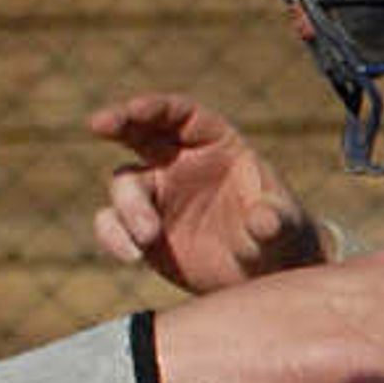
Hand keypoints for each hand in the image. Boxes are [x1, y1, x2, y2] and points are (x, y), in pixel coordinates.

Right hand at [88, 90, 326, 293]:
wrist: (265, 274)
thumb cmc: (281, 235)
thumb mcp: (284, 225)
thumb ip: (273, 219)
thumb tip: (262, 221)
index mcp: (214, 142)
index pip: (180, 114)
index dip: (155, 107)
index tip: (134, 109)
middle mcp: (178, 161)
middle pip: (138, 131)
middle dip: (117, 122)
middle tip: (99, 124)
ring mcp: (157, 196)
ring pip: (124, 186)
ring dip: (129, 207)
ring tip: (149, 238)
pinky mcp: (141, 231)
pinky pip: (113, 225)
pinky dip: (113, 236)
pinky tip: (131, 255)